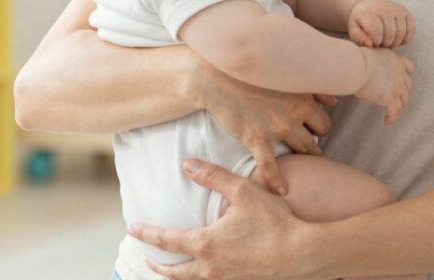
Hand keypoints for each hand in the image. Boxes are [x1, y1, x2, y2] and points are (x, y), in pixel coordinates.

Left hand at [130, 159, 317, 279]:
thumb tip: (187, 164)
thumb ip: (213, 176)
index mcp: (205, 244)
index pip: (166, 240)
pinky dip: (200, 279)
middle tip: (148, 259)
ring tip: (172, 269)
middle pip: (173, 272)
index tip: (132, 228)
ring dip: (177, 275)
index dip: (147, 234)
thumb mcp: (243, 191)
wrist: (301, 253)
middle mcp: (209, 268)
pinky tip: (206, 272)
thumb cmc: (273, 221)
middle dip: (158, 265)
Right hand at [201, 59, 335, 195]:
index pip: (324, 122)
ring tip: (299, 161)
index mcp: (303, 97)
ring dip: (302, 156)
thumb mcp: (287, 75)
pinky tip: (281, 191)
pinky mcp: (256, 139)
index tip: (310, 131)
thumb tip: (334, 103)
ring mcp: (276, 128)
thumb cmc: (254, 73)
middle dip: (312, 143)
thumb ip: (313, 89)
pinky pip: (270, 166)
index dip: (318, 128)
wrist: (220, 77)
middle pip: (316, 138)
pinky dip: (276, 181)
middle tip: (305, 146)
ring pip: (302, 149)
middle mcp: (294, 113)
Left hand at [348, 0, 414, 47]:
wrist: (369, 5)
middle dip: (385, 44)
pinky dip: (405, 39)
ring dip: (395, 43)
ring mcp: (396, 8)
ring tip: (386, 42)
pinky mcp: (405, 11)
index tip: (372, 43)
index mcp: (368, 12)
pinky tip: (397, 39)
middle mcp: (384, 7)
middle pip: (390, 34)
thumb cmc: (361, 22)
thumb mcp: (354, 30)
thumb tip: (370, 45)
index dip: (375, 42)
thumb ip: (359, 39)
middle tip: (380, 44)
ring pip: (401, 33)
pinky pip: (411, 30)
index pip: (376, 32)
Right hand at [355, 48, 413, 123]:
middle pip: (408, 86)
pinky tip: (386, 121)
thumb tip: (368, 69)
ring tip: (392, 113)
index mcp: (395, 61)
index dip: (407, 75)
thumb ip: (377, 63)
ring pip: (403, 101)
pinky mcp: (390, 98)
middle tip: (396, 99)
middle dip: (403, 93)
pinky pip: (395, 112)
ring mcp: (397, 87)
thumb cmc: (357, 60)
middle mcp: (399, 73)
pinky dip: (392, 118)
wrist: (357, 66)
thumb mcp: (372, 55)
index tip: (403, 80)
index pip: (409, 67)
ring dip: (399, 108)